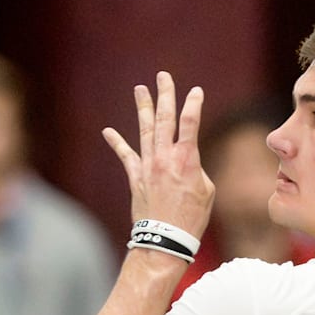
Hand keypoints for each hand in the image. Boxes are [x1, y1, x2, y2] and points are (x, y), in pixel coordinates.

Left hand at [102, 71, 214, 239]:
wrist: (166, 238)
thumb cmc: (192, 217)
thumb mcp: (206, 191)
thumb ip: (196, 170)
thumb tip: (185, 163)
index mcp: (187, 159)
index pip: (190, 122)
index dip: (194, 104)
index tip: (196, 90)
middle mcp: (165, 157)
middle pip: (165, 119)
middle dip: (165, 95)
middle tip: (163, 77)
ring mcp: (147, 166)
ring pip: (145, 130)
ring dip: (143, 108)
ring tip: (140, 90)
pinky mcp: (136, 178)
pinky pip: (125, 156)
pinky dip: (117, 142)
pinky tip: (108, 131)